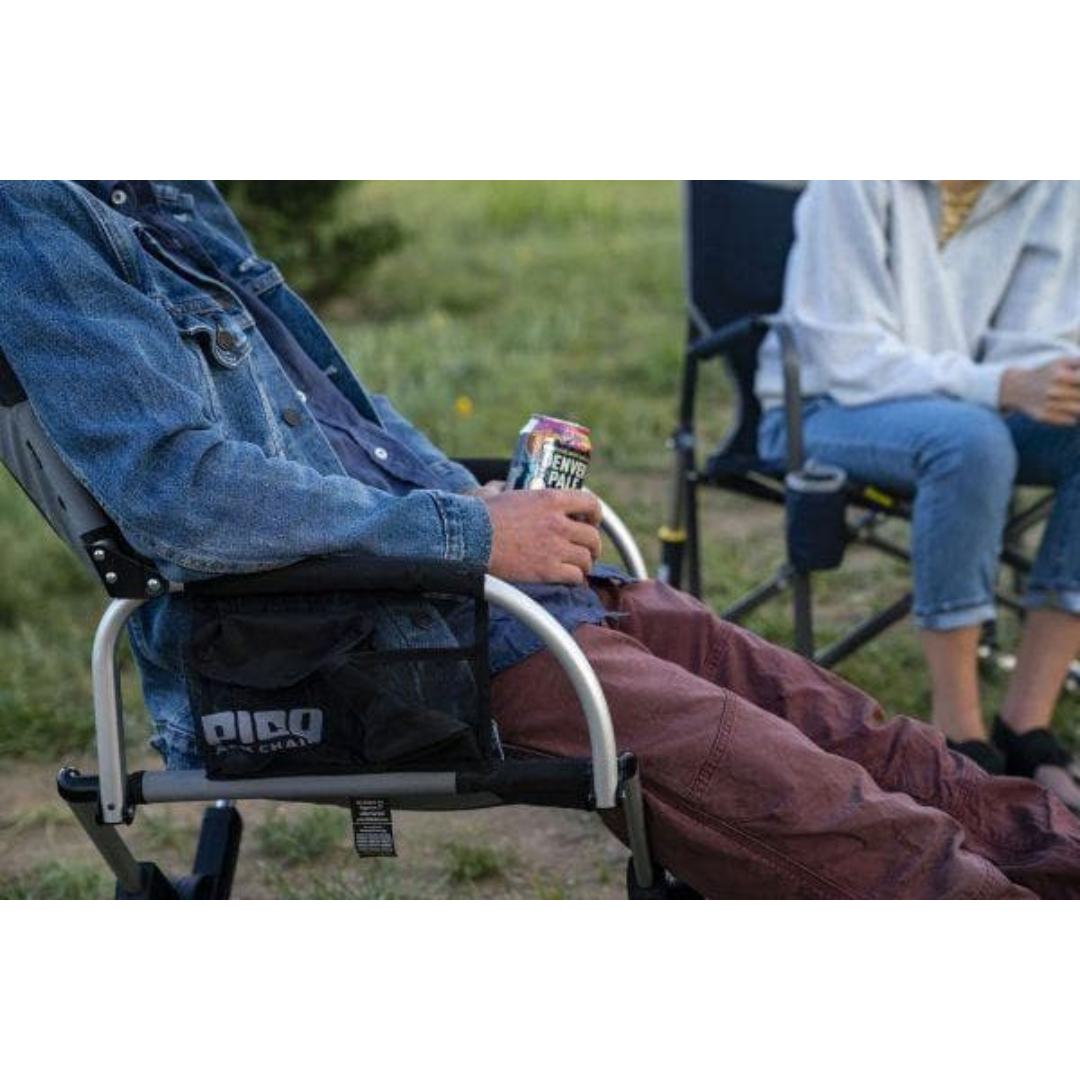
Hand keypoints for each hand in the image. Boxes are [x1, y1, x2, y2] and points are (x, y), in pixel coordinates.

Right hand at [476, 488, 601, 583]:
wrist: (468, 541)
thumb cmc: (476, 515)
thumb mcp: (492, 492)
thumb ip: (502, 487)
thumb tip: (501, 486)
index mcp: (550, 498)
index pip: (590, 502)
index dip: (595, 514)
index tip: (590, 520)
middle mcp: (558, 522)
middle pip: (592, 536)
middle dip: (592, 544)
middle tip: (586, 549)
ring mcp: (555, 548)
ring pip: (586, 558)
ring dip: (584, 563)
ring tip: (578, 566)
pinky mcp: (547, 571)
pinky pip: (575, 577)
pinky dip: (575, 579)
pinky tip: (569, 578)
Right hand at [999, 359, 1079, 424]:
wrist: (1016, 388)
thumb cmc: (1045, 373)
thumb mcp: (1060, 362)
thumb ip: (1078, 362)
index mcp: (1059, 375)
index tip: (1078, 383)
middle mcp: (1053, 391)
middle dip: (1079, 394)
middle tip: (1075, 393)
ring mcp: (1047, 405)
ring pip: (1078, 409)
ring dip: (1078, 405)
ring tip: (1073, 401)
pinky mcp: (1043, 416)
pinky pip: (1070, 420)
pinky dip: (1072, 416)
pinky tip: (1066, 410)